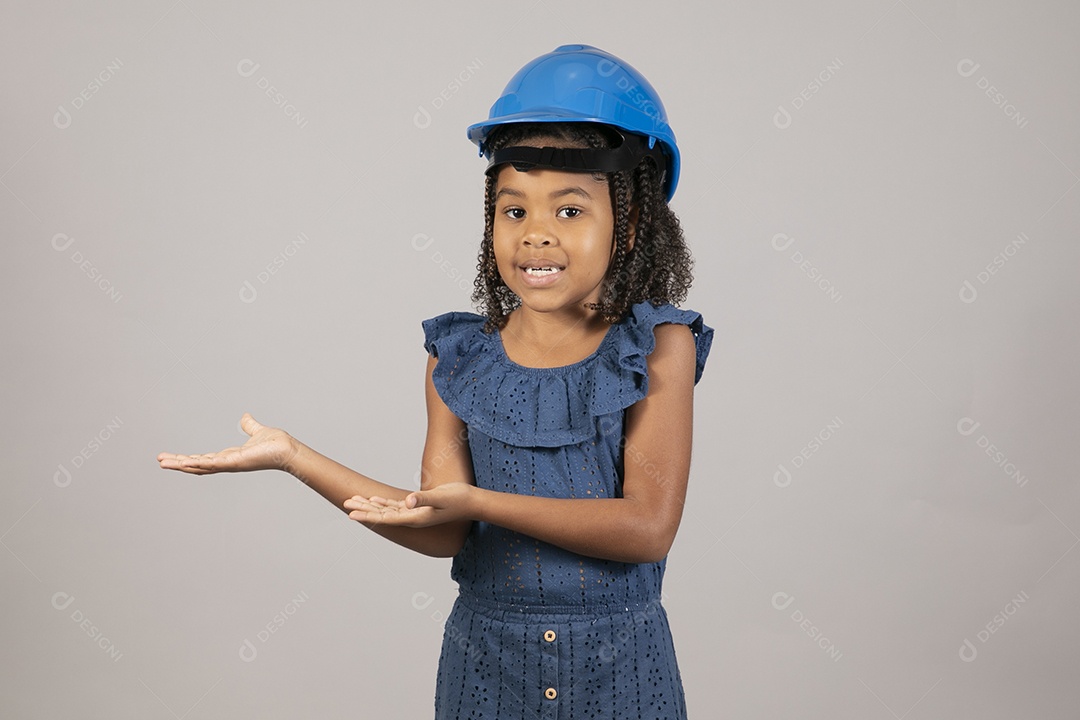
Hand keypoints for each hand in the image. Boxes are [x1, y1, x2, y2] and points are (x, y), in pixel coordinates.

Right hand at [157, 413, 297, 474]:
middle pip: (197, 465)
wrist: (288, 449)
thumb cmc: (275, 444)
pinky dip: (198, 464)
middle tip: (160, 461)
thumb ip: (249, 425)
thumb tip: (245, 417)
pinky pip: (213, 464)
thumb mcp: (256, 431)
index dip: (188, 458)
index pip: (203, 458)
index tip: (172, 457)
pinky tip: (184, 462)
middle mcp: (227, 462)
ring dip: (182, 465)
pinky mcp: (235, 463)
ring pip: (200, 467)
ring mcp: (230, 464)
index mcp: (229, 456)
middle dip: (178, 463)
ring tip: (164, 463)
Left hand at [343, 483, 475, 527]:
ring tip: (354, 500)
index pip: (385, 518)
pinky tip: (374, 500)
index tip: (351, 514)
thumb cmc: (459, 500)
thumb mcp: (441, 497)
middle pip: (381, 514)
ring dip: (370, 506)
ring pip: (386, 510)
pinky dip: (383, 503)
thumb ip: (424, 499)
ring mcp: (414, 513)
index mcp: (415, 518)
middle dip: (363, 509)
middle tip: (345, 502)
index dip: (368, 515)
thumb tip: (408, 501)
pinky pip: (396, 507)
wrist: (472, 503)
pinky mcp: (418, 507)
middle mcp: (412, 518)